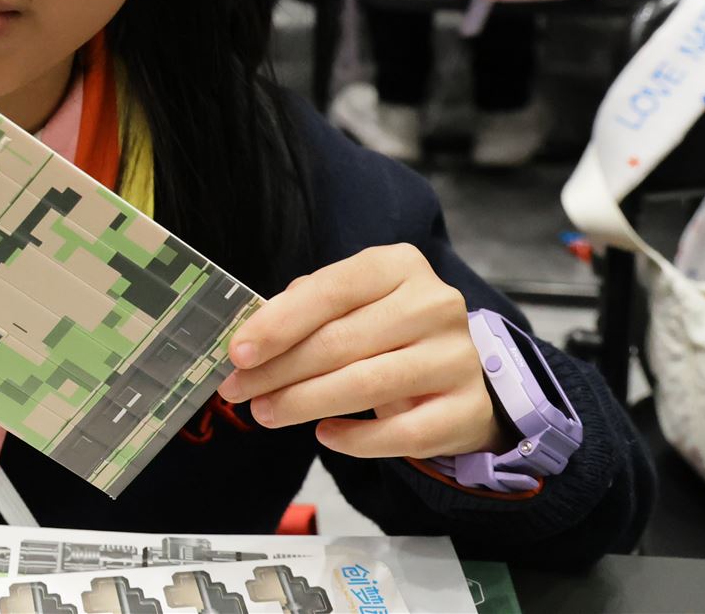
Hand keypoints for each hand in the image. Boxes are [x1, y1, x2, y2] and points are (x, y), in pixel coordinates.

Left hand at [218, 244, 512, 459]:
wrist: (460, 373)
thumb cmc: (387, 331)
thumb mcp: (352, 304)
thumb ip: (305, 309)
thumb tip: (250, 337)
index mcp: (399, 265)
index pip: (330, 290)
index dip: (278, 323)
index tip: (237, 353)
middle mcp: (434, 304)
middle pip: (340, 341)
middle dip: (279, 370)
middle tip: (237, 390)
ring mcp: (457, 357)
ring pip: (366, 385)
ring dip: (304, 403)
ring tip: (265, 413)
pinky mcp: (467, 408)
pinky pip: (402, 433)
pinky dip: (355, 439)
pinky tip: (324, 435)